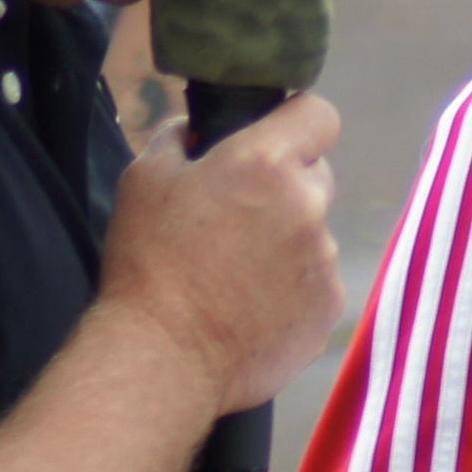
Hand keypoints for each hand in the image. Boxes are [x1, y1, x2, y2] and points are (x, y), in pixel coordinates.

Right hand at [101, 89, 339, 412]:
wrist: (163, 357)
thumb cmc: (148, 262)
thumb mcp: (144, 179)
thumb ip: (180, 138)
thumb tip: (199, 129)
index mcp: (266, 163)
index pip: (318, 114)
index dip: (296, 123)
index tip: (272, 142)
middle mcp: (308, 206)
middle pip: (316, 177)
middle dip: (285, 188)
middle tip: (238, 218)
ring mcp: (325, 261)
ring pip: (315, 234)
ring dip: (287, 243)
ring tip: (235, 275)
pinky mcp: (328, 309)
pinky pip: (316, 283)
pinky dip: (291, 290)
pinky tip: (250, 308)